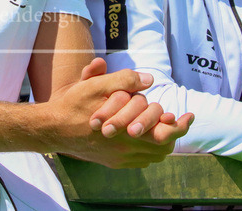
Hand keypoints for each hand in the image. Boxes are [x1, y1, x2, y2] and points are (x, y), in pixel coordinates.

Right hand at [47, 58, 191, 168]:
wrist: (52, 128)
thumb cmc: (73, 104)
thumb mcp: (96, 86)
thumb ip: (123, 81)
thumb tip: (148, 80)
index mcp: (126, 131)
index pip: (166, 134)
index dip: (181, 125)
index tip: (189, 115)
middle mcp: (126, 149)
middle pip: (164, 147)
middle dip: (172, 132)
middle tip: (173, 119)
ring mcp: (119, 158)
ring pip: (153, 155)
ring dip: (160, 141)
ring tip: (160, 126)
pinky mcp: (112, 162)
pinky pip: (139, 161)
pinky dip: (147, 150)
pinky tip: (143, 136)